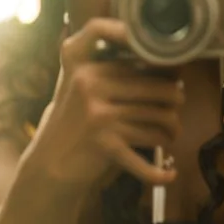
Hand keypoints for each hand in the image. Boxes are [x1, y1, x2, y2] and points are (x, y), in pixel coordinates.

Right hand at [28, 17, 184, 188]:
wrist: (48, 161)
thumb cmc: (72, 119)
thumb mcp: (79, 83)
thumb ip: (109, 65)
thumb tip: (168, 61)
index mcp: (81, 64)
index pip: (125, 49)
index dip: (148, 49)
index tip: (165, 63)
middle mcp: (89, 85)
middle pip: (158, 87)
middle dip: (175, 100)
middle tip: (174, 107)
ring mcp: (99, 116)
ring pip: (160, 119)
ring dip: (172, 130)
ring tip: (170, 133)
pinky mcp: (106, 146)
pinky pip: (145, 160)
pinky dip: (159, 172)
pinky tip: (169, 174)